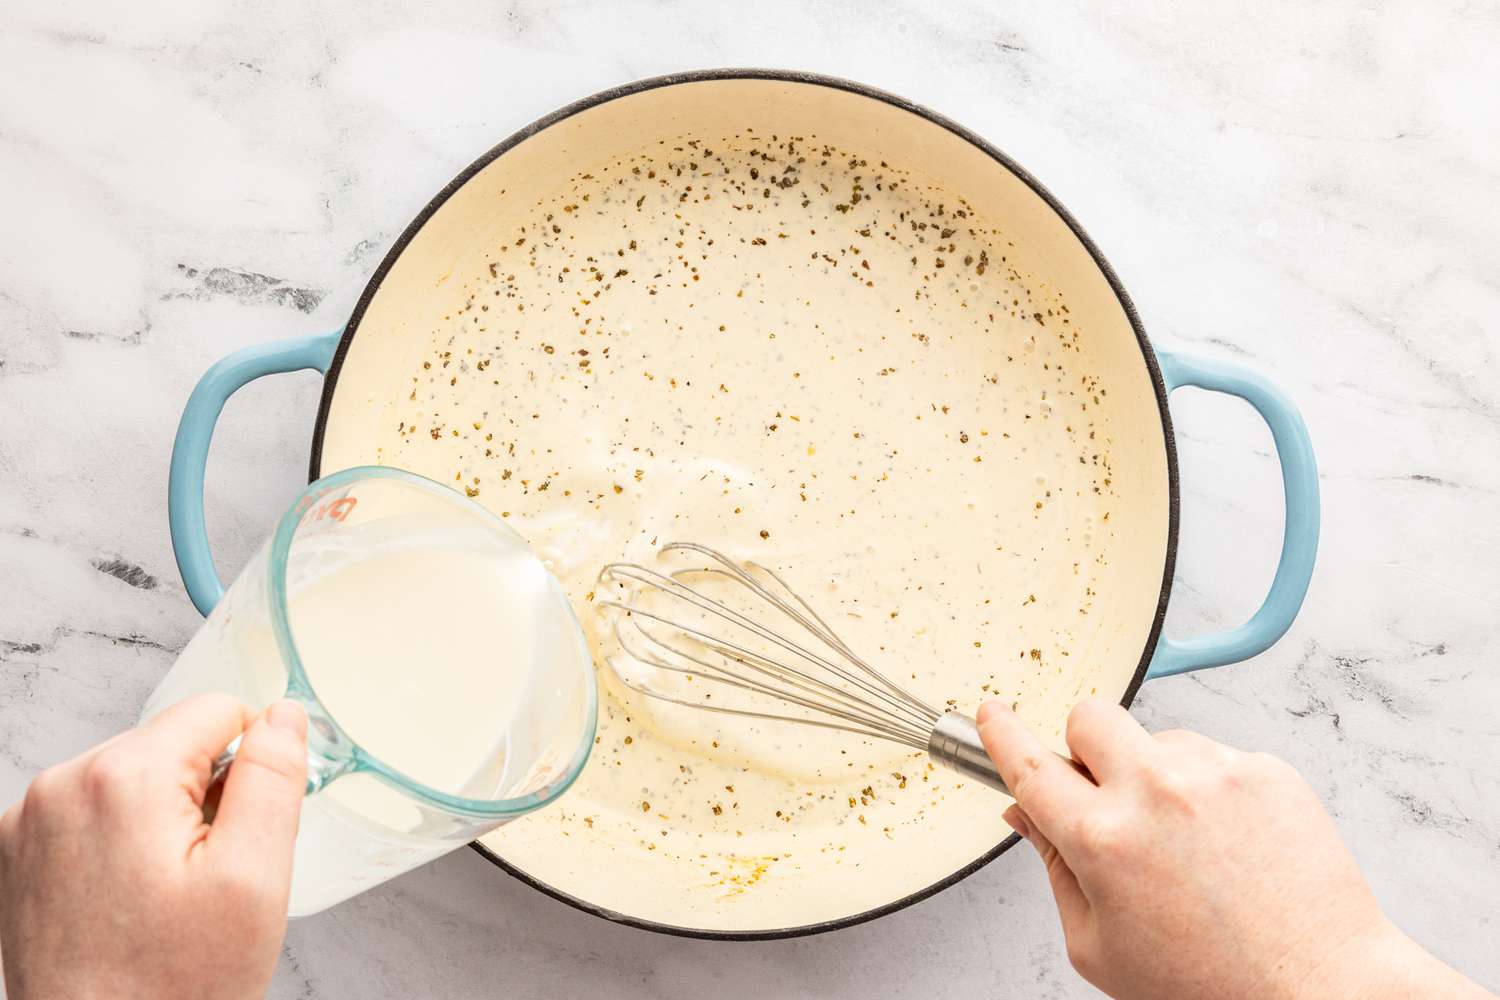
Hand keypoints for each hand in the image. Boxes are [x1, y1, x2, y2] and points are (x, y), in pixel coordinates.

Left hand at [0, 694, 308, 999]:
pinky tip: (129, 898)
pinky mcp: (16, 850)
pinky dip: (122, 840)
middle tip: (205, 877)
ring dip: (162, 819)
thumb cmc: (173, 987)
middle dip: (203, 795)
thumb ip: (274, 778)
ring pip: (135, 776)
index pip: (219, 711)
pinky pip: (94, 811)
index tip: (240, 832)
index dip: (251, 766)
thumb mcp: (254, 879)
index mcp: (125, 778)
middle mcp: (62, 786)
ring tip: (165, 894)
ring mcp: (29, 820)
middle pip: (172, 744)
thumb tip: (282, 714)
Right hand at [977, 698, 1492, 999]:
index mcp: (1103, 839)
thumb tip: (1028, 814)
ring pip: (1158, 739)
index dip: (1002, 734)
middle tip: (1102, 790)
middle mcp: (1157, 792)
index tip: (993, 714)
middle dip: (1085, 746)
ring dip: (1156, 775)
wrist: (1322, 989)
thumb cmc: (1213, 985)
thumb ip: (1055, 869)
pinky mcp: (1266, 770)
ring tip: (1189, 846)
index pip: (1030, 764)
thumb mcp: (1100, 946)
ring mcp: (1217, 774)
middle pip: (1090, 717)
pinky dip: (1212, 791)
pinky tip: (1229, 846)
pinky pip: (1215, 758)